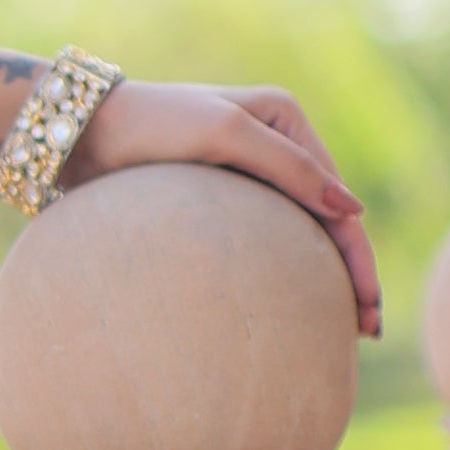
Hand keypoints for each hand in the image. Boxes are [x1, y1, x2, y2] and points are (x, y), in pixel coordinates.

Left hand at [68, 77, 381, 342]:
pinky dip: (285, 271)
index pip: (338, 198)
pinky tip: (291, 308)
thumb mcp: (223, 135)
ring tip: (342, 330)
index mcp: (286, 117)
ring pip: (300, 233)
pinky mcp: (217, 196)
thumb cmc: (150, 126)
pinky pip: (263, 238)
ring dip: (324, 278)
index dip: (360, 254)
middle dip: (354, 274)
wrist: (80, 134)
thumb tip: (353, 209)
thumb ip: (288, 167)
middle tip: (368, 331)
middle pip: (328, 218)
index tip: (369, 308)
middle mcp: (273, 141)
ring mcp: (246, 171)